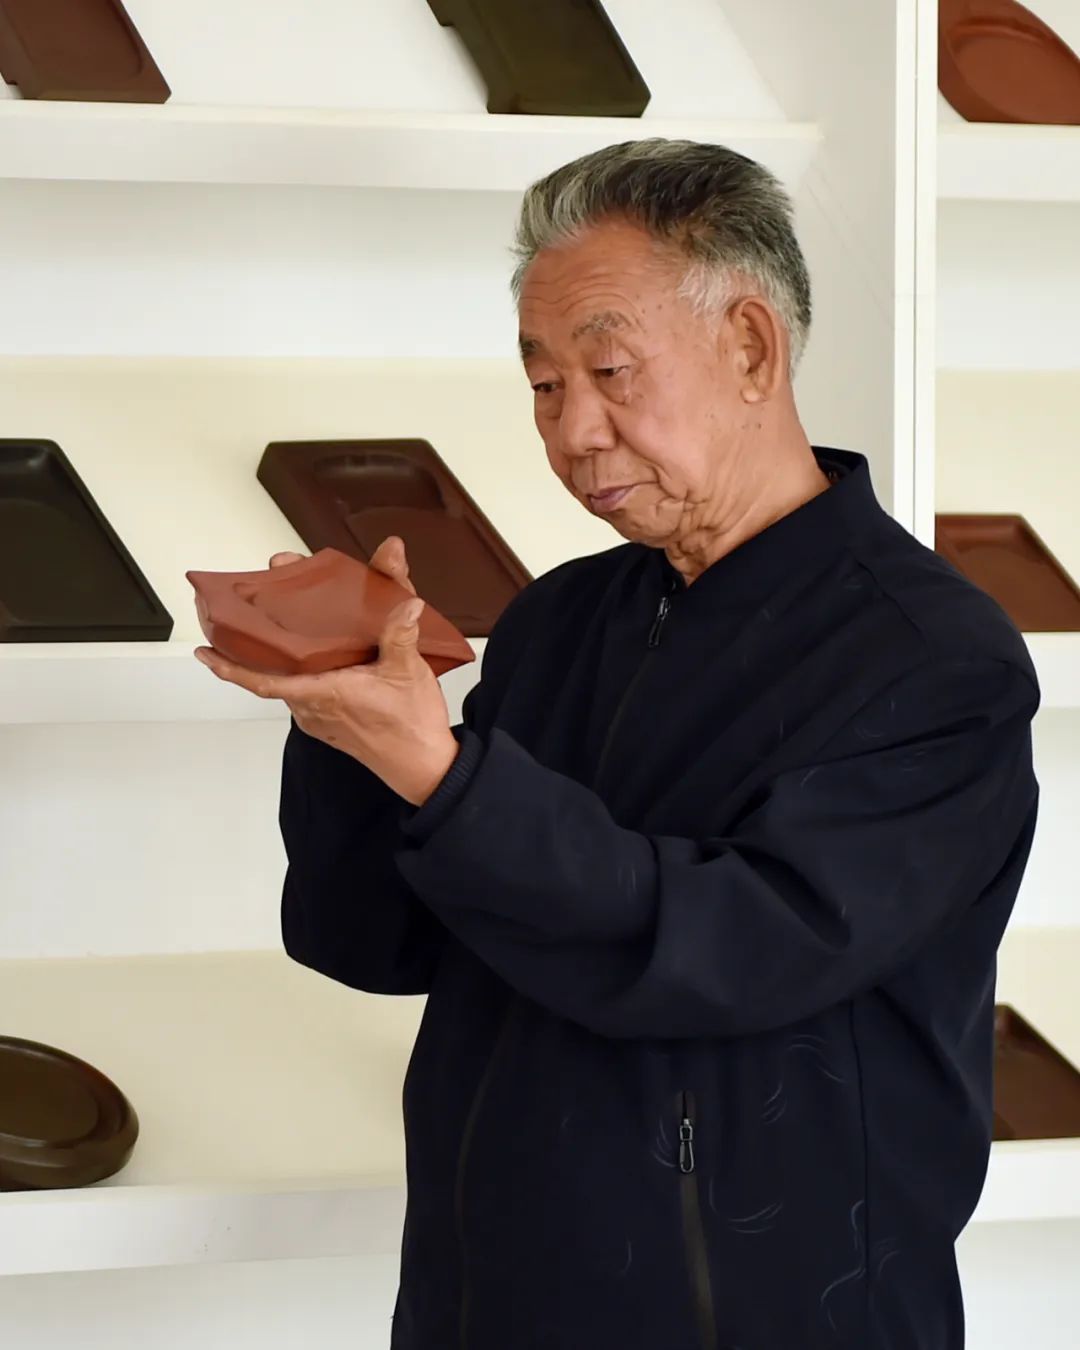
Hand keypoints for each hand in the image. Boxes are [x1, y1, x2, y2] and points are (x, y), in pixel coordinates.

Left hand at [194, 538, 457, 804]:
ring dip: (281, 659)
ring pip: (289, 683)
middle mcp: (314, 708)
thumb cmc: (411, 727)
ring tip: (282, 628)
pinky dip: (301, 673)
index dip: (230, 667)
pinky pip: (304, 694)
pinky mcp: (331, 724)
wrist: (423, 766)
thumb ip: (401, 633)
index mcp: (324, 692)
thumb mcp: (408, 671)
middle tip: (252, 611)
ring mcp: (320, 718)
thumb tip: (403, 603)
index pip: (264, 680)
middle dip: (260, 644)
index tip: (205, 653)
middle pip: (274, 673)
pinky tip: (313, 655)